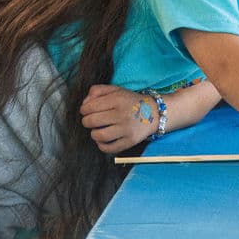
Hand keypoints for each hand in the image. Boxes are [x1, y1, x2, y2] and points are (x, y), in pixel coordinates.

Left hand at [81, 79, 222, 153]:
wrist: (154, 113)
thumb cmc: (131, 101)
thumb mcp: (116, 90)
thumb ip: (98, 91)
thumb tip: (84, 104)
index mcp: (118, 99)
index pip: (90, 107)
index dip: (84, 110)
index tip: (87, 111)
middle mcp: (122, 114)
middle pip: (91, 121)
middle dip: (87, 121)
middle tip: (91, 120)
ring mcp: (126, 129)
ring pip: (98, 135)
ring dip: (93, 133)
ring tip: (97, 130)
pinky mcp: (130, 142)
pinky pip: (108, 148)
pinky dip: (101, 145)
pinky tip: (103, 139)